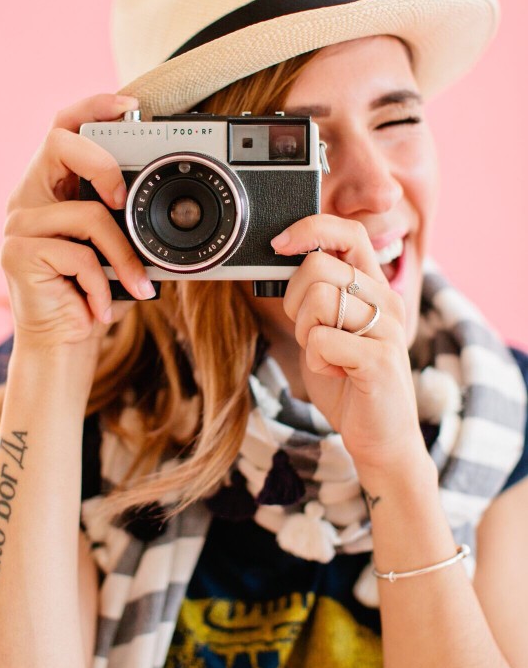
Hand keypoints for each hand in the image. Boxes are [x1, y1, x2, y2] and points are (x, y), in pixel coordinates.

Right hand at [0, 94, 154, 349]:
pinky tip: (102, 307)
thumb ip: (127, 218)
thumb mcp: (117, 248)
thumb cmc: (92, 293)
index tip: (131, 105)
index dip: (93, 105)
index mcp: (52, 185)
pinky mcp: (15, 254)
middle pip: (58, 142)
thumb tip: (174, 199)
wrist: (62, 345)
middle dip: (101, 162)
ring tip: (138, 285)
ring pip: (87, 214)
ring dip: (123, 256)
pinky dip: (102, 285)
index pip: (64, 127)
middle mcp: (28, 196)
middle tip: (125, 200)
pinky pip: (77, 256)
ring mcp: (18, 224)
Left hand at [272, 214, 424, 475]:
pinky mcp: (380, 359)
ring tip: (326, 355)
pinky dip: (316, 361)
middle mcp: (386, 300)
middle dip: (294, 299)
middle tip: (311, 332)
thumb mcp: (328, 329)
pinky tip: (335, 374)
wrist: (382, 439)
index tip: (279, 244)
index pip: (349, 232)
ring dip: (306, 332)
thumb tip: (282, 262)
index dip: (311, 228)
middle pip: (319, 265)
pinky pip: (322, 340)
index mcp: (374, 288)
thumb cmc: (349, 383)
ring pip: (318, 300)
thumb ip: (315, 297)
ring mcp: (386, 328)